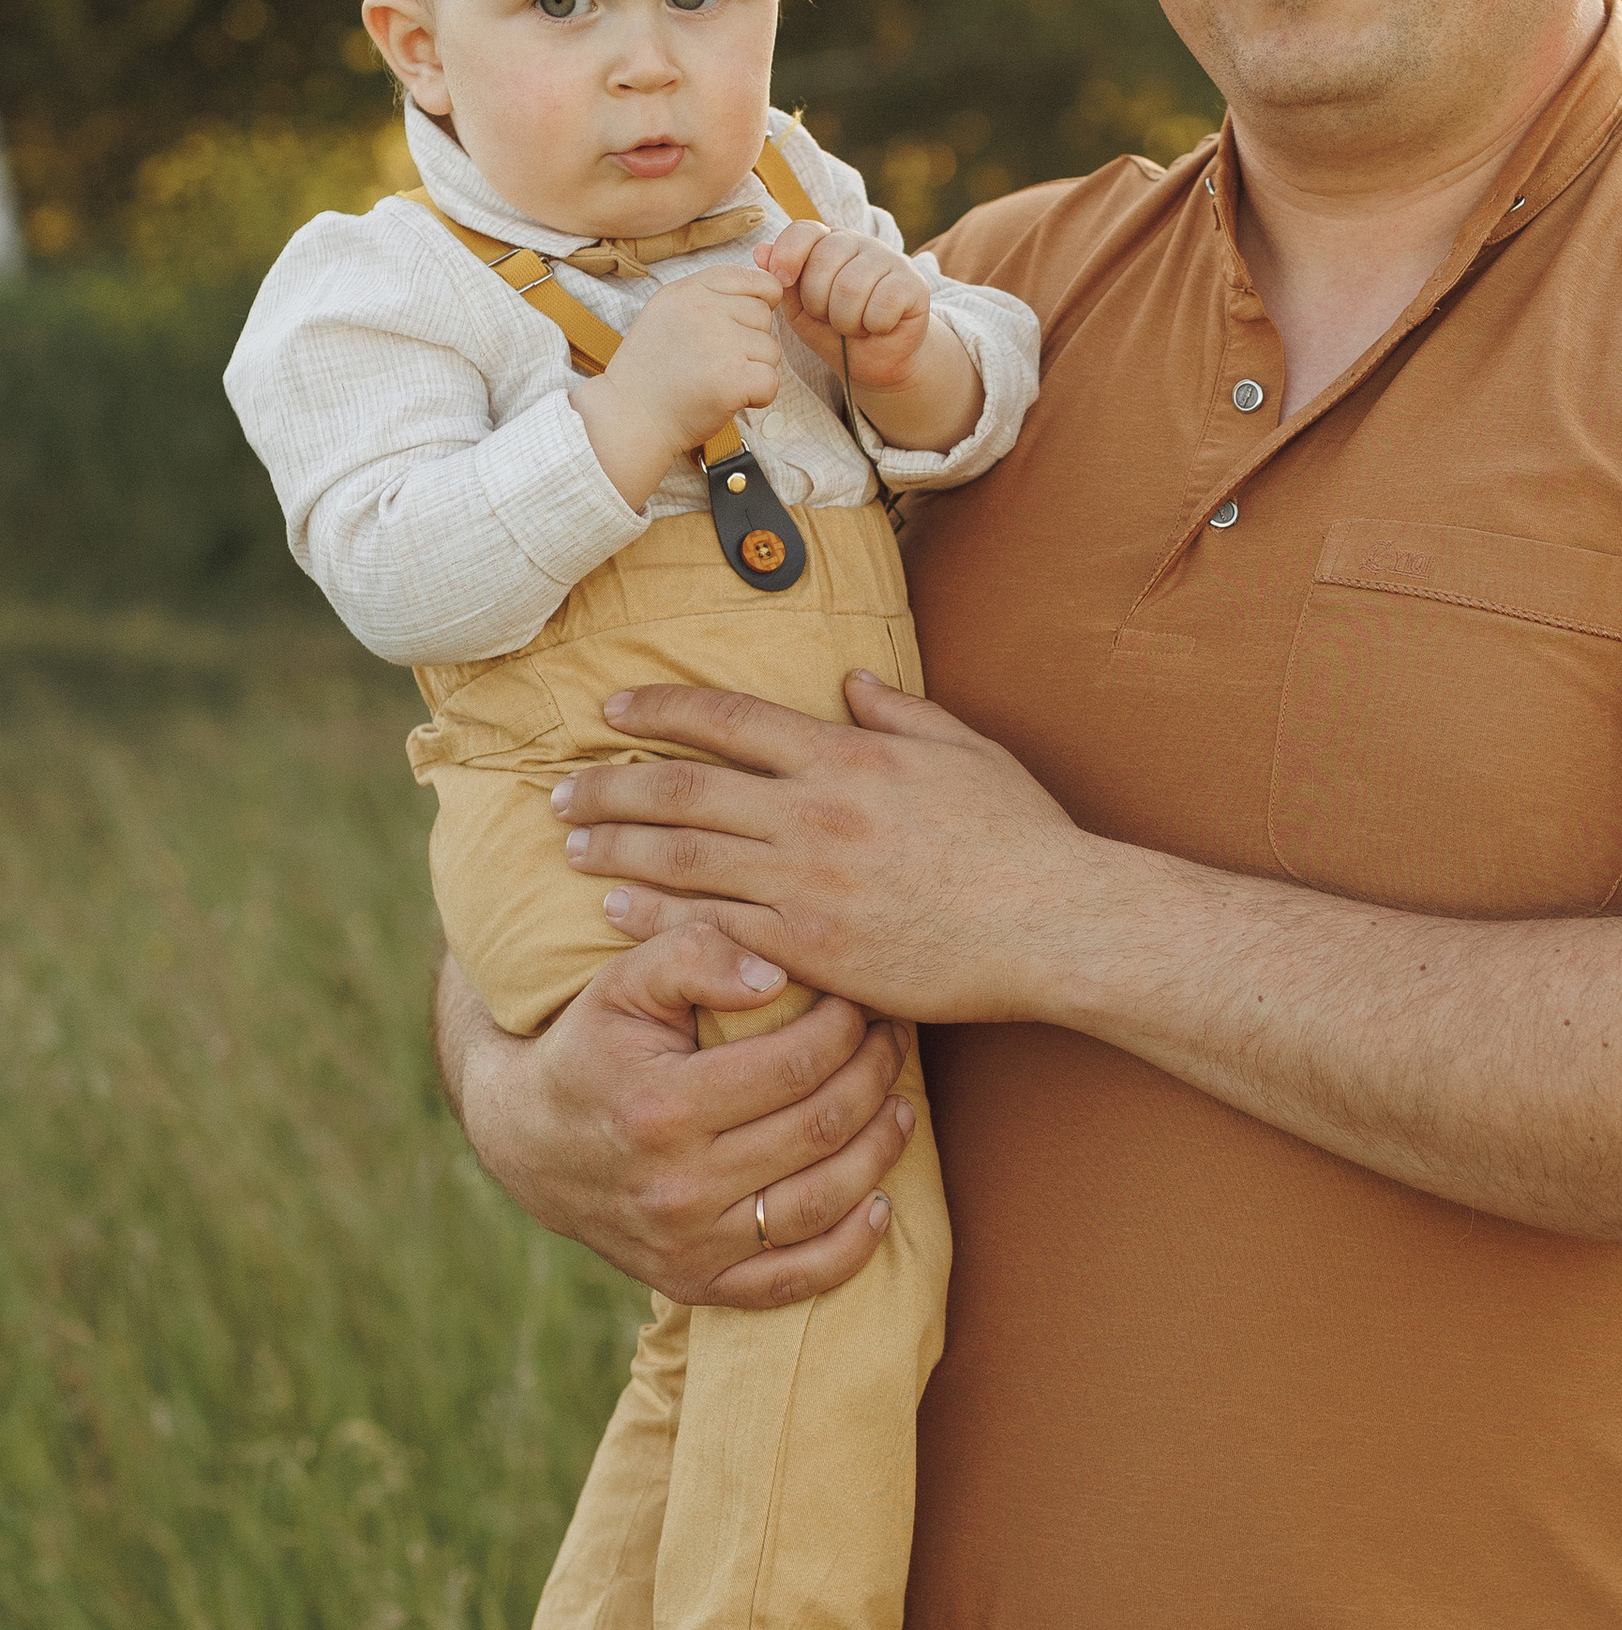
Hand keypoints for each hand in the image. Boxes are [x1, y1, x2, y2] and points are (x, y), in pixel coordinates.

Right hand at [435, 929, 914, 1306]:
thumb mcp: (624, 982)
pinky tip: (879, 1205)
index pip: (796, 1064)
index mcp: (662, 1107)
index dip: (846, 1027)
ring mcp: (687, 1244)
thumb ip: (695, 956)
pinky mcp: (694, 1283)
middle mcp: (676, 1187)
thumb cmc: (591, 1044)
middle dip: (875, 1076)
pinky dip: (849, 1250)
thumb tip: (777, 976)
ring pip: (820, 1203)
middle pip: (819, 1129)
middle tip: (893, 1041)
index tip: (861, 1003)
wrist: (525, 1137)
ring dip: (880, 1152)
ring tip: (900, 1106)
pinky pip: (791, 1283)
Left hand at [554, 671, 1112, 1025]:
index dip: (659, 708)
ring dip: (616, 844)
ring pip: (683, 856)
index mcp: (847, 755)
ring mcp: (807, 883)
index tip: (611, 710)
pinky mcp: (812, 947)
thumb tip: (849, 682)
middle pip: (682, 787)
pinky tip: (614, 907)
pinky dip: (654, 913)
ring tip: (570, 841)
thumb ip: (900, 713)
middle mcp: (813, 812)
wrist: (1054, 922)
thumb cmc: (1022, 837)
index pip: (727, 717)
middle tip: (560, 788)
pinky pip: (711, 927)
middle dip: (610, 783)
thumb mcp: (966, 751)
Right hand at [572, 264, 786, 508]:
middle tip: (718, 362)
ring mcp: (720, 342)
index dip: (760, 301)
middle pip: (764, 316)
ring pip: (771, 350)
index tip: (743, 325)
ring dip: (754, 370)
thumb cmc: (653, 371)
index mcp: (688, 290)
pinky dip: (758, 397)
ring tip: (718, 380)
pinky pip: (771, 381)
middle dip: (752, 341)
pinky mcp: (732, 378)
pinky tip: (731, 399)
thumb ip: (709, 296)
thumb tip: (765, 287)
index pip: (751, 278)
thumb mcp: (668, 313)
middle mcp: (705, 309)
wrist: (631, 416)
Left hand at [760, 221, 934, 393]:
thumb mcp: (799, 311)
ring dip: (846, 321)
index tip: (781, 281)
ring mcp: (890, 259)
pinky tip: (878, 327)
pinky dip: (874, 326)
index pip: (804, 230)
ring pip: (851, 287)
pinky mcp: (914, 284)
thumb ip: (781, 283)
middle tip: (829, 319)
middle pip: (825, 261)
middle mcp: (859, 242)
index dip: (788, 254)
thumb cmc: (835, 333)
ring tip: (853, 327)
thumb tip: (761, 251)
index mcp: (827, 242)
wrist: (876, 362)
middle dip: (818, 302)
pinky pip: (882, 304)